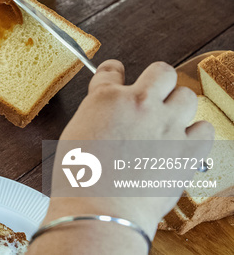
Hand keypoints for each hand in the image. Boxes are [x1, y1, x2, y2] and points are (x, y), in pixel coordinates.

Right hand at [46, 60, 214, 235]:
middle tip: (152, 94)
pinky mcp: (188, 149)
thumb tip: (107, 117)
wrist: (102, 209)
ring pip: (187, 96)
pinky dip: (197, 132)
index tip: (116, 73)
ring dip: (178, 105)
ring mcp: (166, 124)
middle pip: (162, 72)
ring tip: (169, 120)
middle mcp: (139, 104)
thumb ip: (95, 117)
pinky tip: (184, 140)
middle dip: (157, 80)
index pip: (111, 71)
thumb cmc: (81, 179)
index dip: (114, 71)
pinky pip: (205, 128)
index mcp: (105, 98)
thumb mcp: (74, 135)